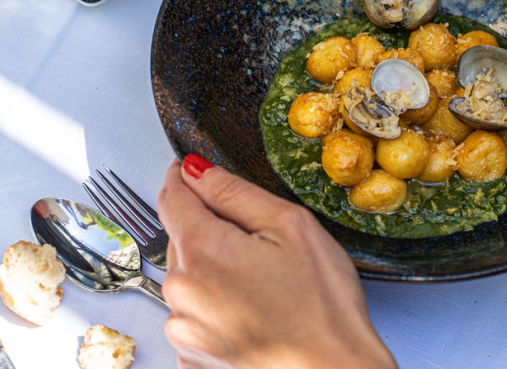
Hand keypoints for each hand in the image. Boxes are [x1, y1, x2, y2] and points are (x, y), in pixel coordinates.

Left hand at [157, 155, 396, 368]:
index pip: (172, 196)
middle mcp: (180, 291)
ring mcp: (183, 330)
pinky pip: (196, 315)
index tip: (192, 169)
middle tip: (261, 242)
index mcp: (203, 250)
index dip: (183, 177)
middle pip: (183, 238)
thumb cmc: (323, 305)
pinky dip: (217, 307)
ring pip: (189, 278)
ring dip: (215, 271)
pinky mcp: (192, 358)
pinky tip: (255, 313)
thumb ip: (235, 192)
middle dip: (212, 230)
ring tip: (264, 286)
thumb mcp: (291, 226)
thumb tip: (196, 170)